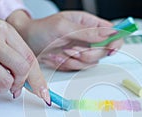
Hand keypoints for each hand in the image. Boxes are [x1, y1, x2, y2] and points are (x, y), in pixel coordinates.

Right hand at [0, 20, 49, 103]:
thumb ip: (16, 58)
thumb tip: (37, 84)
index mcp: (3, 29)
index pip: (30, 58)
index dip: (37, 78)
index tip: (42, 92)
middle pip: (22, 70)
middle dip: (19, 83)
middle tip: (12, 86)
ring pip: (6, 82)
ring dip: (1, 88)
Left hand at [7, 11, 122, 70]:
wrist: (26, 44)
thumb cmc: (40, 30)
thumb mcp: (63, 27)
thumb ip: (87, 32)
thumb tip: (108, 32)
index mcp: (88, 23)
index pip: (112, 32)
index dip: (115, 41)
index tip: (110, 49)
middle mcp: (88, 36)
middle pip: (103, 51)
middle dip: (88, 54)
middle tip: (72, 50)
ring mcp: (82, 49)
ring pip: (92, 62)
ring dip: (75, 60)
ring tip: (62, 52)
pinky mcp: (75, 60)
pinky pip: (80, 68)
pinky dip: (69, 65)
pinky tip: (58, 58)